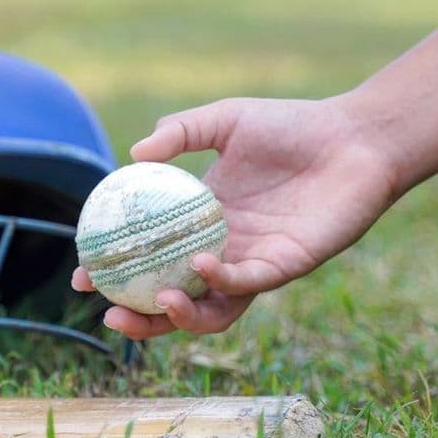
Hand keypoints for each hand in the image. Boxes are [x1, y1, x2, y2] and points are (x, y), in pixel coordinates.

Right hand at [73, 96, 399, 338]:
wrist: (353, 137)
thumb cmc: (291, 125)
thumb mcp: (225, 120)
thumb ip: (180, 131)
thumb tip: (133, 154)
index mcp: (202, 221)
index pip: (151, 257)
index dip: (117, 271)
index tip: (83, 272)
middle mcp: (222, 250)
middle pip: (173, 298)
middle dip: (140, 315)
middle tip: (108, 311)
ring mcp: (252, 263)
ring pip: (210, 310)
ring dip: (179, 317)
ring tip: (155, 304)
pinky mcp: (284, 267)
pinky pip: (247, 285)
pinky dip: (222, 282)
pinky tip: (203, 262)